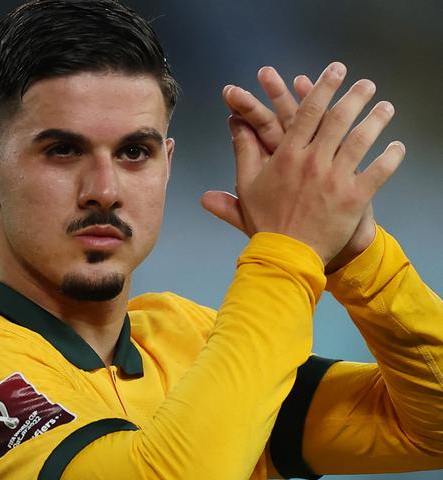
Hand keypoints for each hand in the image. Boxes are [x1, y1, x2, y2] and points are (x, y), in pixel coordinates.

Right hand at [202, 62, 403, 263]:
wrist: (286, 254)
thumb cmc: (266, 221)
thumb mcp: (247, 184)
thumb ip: (243, 150)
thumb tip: (234, 123)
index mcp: (288, 155)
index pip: (308, 112)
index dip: (323, 87)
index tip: (335, 71)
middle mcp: (314, 162)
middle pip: (339, 120)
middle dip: (355, 96)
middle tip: (367, 84)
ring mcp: (336, 179)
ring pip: (362, 140)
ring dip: (377, 119)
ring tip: (386, 107)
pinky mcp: (355, 198)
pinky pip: (379, 172)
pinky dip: (391, 157)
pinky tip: (398, 147)